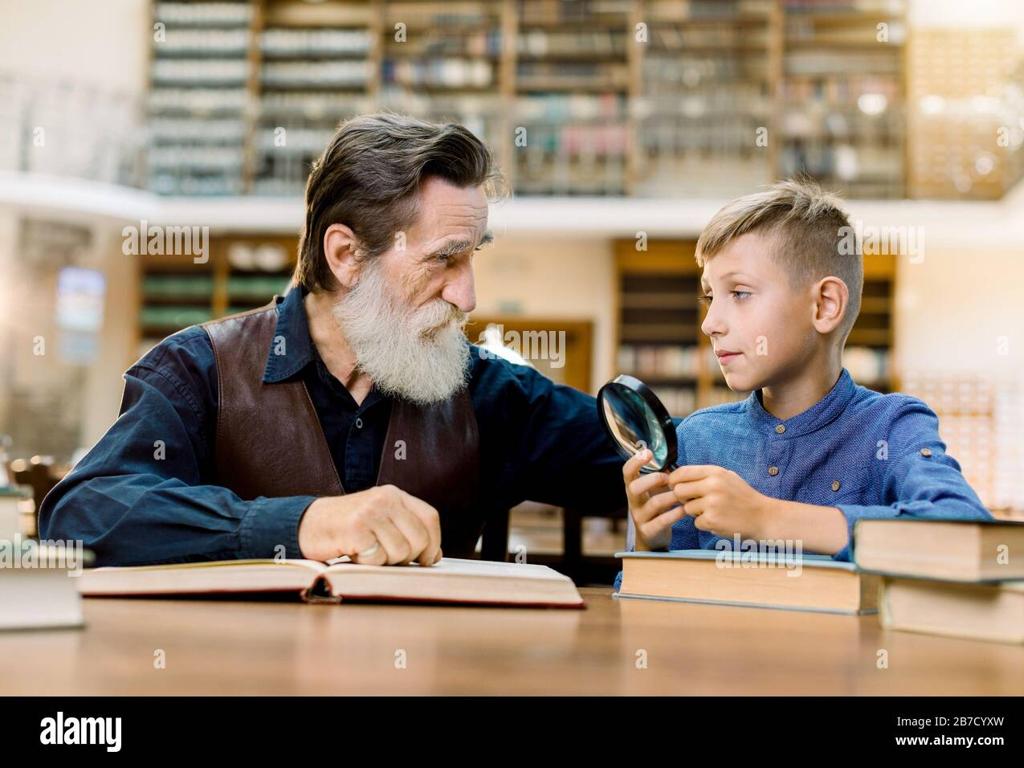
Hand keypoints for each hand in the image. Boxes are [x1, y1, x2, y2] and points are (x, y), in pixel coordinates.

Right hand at [297, 484, 442, 565]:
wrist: (307, 525)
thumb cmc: (347, 529)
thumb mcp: (381, 521)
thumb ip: (407, 532)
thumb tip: (434, 556)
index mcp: (395, 495)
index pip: (430, 518)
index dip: (433, 543)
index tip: (427, 559)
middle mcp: (385, 499)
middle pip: (419, 538)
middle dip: (408, 557)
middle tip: (386, 556)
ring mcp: (370, 512)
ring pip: (400, 551)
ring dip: (384, 561)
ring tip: (367, 551)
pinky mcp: (355, 528)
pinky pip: (377, 558)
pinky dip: (367, 563)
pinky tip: (355, 553)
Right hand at [622, 449, 684, 550]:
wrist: (652, 538)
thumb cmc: (656, 510)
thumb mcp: (653, 492)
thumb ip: (660, 479)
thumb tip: (675, 464)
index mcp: (633, 489)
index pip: (627, 472)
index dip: (635, 461)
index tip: (648, 452)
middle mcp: (633, 502)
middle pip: (634, 487)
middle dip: (653, 479)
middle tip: (668, 479)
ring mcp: (639, 517)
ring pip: (653, 503)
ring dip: (671, 496)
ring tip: (682, 494)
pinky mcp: (649, 531)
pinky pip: (662, 521)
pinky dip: (675, 513)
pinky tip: (684, 509)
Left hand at [667, 465, 772, 540]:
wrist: (763, 517)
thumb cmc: (743, 497)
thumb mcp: (727, 477)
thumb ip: (705, 475)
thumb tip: (678, 476)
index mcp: (715, 472)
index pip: (682, 472)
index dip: (674, 480)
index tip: (674, 486)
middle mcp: (712, 485)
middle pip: (678, 490)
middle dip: (682, 498)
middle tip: (693, 502)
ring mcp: (712, 503)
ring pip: (686, 508)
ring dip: (696, 513)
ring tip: (713, 511)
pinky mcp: (712, 520)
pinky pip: (696, 522)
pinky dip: (705, 524)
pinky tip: (719, 521)